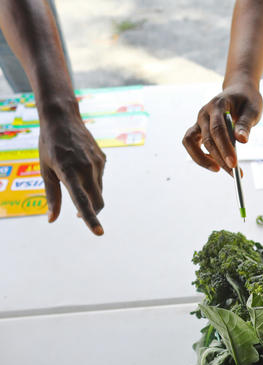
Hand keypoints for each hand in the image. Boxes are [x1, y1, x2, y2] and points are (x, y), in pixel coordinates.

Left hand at [37, 112, 106, 235]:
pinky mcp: (102, 159)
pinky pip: (99, 178)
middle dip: (92, 212)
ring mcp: (97, 163)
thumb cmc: (49, 146)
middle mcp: (86, 168)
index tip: (99, 233)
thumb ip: (51, 196)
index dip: (90, 219)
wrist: (63, 118)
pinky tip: (80, 166)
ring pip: (98, 190)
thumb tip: (52, 219)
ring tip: (73, 179)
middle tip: (79, 216)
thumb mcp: (45, 170)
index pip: (81, 201)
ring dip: (90, 195)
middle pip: (97, 201)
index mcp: (68, 172)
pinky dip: (91, 181)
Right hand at [182, 82, 262, 173]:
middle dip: (220, 158)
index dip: (225, 148)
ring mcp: (199, 121)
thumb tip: (242, 140)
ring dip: (202, 159)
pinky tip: (215, 164)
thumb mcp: (252, 109)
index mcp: (217, 105)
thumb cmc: (247, 100)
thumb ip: (245, 124)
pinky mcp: (198, 129)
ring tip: (219, 170)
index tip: (234, 164)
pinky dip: (200, 156)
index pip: (217, 129)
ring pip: (190, 142)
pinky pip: (192, 144)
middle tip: (234, 173)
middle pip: (207, 139)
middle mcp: (204, 113)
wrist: (239, 91)